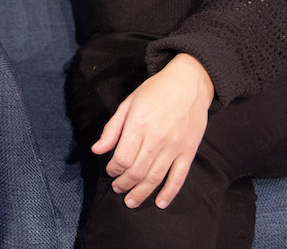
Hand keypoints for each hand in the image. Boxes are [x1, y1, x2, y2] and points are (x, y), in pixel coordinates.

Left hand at [91, 53, 213, 209]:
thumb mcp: (128, 104)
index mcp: (139, 125)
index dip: (113, 168)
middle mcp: (157, 138)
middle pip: (137, 171)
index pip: (122, 158)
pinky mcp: (189, 151)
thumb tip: (97, 150)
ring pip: (155, 178)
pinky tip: (160, 203)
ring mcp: (175, 147)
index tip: (110, 170)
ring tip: (130, 201)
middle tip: (117, 188)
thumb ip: (112, 129)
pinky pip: (179, 177)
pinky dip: (169, 193)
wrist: (189, 84)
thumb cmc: (155, 91)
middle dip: (123, 184)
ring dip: (141, 193)